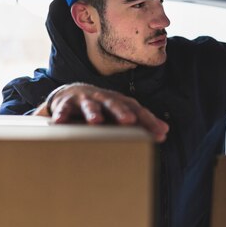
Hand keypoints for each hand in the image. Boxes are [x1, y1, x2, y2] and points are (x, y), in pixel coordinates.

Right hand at [33, 83, 168, 141]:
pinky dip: (61, 115)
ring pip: (89, 106)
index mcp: (119, 102)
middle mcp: (103, 98)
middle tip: (129, 121)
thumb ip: (141, 121)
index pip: (137, 109)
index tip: (159, 133)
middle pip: (114, 104)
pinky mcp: (65, 104)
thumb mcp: (120, 112)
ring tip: (96, 121)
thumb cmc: (101, 107)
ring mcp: (84, 100)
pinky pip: (63, 110)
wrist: (70, 93)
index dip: (148, 120)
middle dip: (121, 112)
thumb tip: (165, 131)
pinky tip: (60, 122)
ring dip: (93, 113)